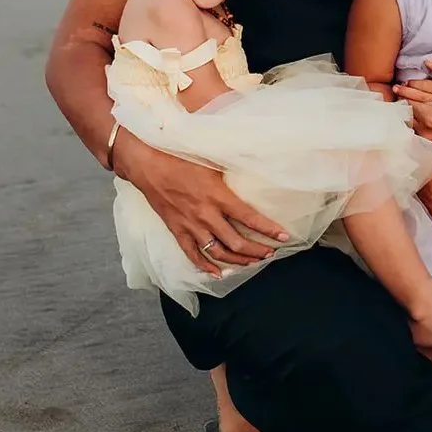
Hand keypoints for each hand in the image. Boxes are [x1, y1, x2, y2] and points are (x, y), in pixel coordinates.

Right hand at [114, 131, 287, 273]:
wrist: (148, 165)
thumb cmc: (180, 158)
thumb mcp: (211, 160)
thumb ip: (231, 170)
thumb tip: (254, 166)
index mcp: (218, 196)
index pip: (249, 218)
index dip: (269, 229)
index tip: (284, 236)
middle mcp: (206, 215)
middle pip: (237, 243)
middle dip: (257, 251)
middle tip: (270, 253)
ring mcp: (190, 226)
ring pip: (218, 252)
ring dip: (237, 261)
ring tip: (252, 263)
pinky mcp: (177, 231)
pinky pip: (192, 254)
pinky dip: (205, 266)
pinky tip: (217, 273)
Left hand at [395, 59, 431, 160]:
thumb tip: (428, 62)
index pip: (407, 103)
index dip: (404, 93)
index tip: (400, 86)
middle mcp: (430, 134)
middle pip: (406, 118)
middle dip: (403, 105)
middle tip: (400, 95)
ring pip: (412, 130)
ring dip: (409, 118)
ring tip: (408, 107)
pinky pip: (421, 140)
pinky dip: (418, 130)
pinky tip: (420, 121)